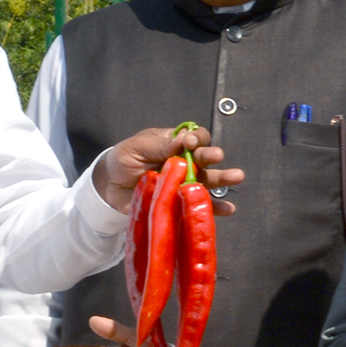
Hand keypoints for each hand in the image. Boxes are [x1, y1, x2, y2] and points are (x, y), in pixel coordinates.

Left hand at [93, 124, 241, 215]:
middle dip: (212, 156)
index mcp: (174, 144)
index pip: (194, 137)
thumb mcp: (136, 147)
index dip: (196, 138)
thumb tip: (183, 139)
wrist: (109, 187)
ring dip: (222, 179)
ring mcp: (183, 183)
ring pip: (207, 180)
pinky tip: (227, 209)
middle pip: (205, 158)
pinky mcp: (179, 203)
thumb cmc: (123, 160)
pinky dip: (214, 208)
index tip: (190, 143)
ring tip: (236, 177)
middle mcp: (184, 162)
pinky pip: (198, 205)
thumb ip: (159, 144)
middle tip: (217, 157)